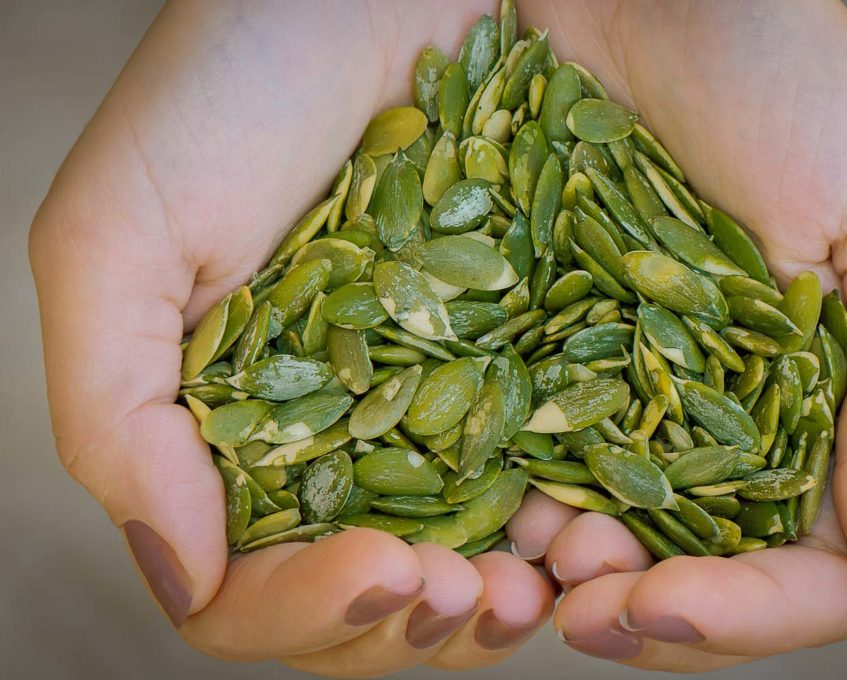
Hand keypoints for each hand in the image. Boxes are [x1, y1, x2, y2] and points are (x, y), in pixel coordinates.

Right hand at [29, 1, 554, 675]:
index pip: (247, 584)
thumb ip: (117, 413)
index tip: (380, 567)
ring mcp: (437, 402)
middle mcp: (334, 431)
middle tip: (466, 597)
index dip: (306, 606)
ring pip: (462, 561)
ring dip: (494, 603)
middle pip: (363, 594)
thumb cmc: (241, 79)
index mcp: (231, 427)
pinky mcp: (525, 358)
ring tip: (537, 586)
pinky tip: (587, 523)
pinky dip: (565, 523)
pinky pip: (547, 475)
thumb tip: (176, 564)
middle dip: (411, 620)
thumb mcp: (124, 233)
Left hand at [505, 0, 846, 669]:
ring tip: (535, 560)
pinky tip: (499, 502)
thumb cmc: (789, 82)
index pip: (818, 568)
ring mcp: (644, 391)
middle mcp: (740, 417)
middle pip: (710, 572)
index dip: (751, 613)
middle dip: (650, 610)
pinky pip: (543, 457)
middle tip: (583, 604)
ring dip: (576, 572)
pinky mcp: (563, 351)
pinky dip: (524, 498)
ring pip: (621, 535)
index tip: (667, 606)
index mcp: (836, 406)